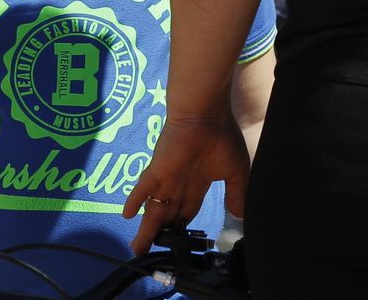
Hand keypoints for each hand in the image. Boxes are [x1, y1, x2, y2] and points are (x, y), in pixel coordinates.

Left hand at [122, 113, 248, 254]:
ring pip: (154, 209)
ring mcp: (167, 176)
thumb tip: (241, 216)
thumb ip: (236, 194)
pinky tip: (126, 216)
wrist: (206, 114)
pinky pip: (143, 188)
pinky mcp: (157, 169)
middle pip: (169, 214)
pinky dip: (134, 201)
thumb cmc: (222, 137)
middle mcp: (180, 182)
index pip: (188, 209)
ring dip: (146, 229)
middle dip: (163, 232)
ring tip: (137, 249)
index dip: (183, 226)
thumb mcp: (236, 172)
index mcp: (198, 181)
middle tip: (154, 251)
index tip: (179, 242)